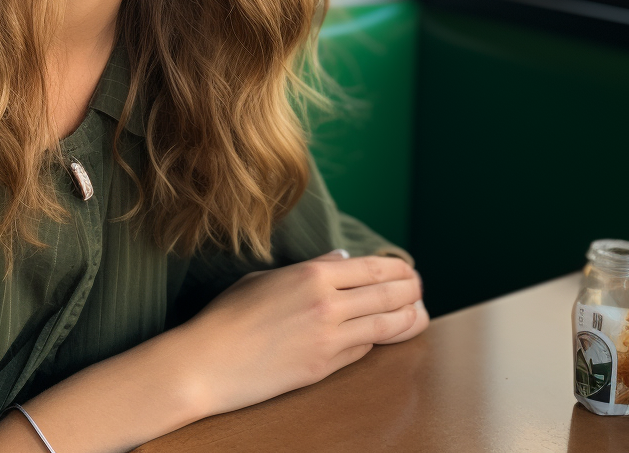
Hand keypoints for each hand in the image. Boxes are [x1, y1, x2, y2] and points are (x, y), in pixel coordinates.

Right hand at [178, 254, 422, 417]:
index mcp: (313, 274)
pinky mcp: (325, 367)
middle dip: (411, 290)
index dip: (398, 268)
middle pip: (389, 294)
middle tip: (419, 289)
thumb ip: (311, 267)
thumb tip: (342, 261)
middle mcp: (328, 304)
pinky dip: (378, 340)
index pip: (373, 267)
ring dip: (408, 318)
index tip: (407, 269)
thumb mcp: (268, 277)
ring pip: (386, 326)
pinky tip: (385, 335)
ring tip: (419, 312)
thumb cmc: (229, 315)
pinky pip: (364, 350)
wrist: (209, 360)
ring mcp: (330, 339)